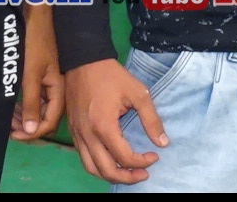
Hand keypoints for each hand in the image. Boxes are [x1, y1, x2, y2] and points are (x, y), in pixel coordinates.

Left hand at [11, 4, 64, 140]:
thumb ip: (30, 103)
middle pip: (44, 117)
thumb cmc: (34, 43)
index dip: (33, 132)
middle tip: (8, 128)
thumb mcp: (31, 75)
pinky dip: (23, 105)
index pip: (50, 122)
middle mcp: (55, 89)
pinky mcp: (39, 76)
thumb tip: (30, 131)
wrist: (35, 16)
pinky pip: (33, 98)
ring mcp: (48, 83)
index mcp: (58, 90)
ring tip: (7, 119)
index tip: (14, 135)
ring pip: (38, 108)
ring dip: (23, 116)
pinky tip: (11, 106)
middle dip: (26, 126)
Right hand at [62, 58, 165, 184]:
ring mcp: (77, 135)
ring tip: (128, 172)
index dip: (143, 162)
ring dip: (111, 176)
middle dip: (128, 178)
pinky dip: (98, 166)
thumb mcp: (138, 93)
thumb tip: (163, 143)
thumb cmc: (111, 75)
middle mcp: (87, 136)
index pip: (124, 158)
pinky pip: (84, 158)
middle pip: (107, 171)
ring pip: (92, 169)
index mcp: (104, 127)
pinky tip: (111, 161)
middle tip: (143, 174)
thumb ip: (151, 120)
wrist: (83, 60)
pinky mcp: (73, 131)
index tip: (154, 155)